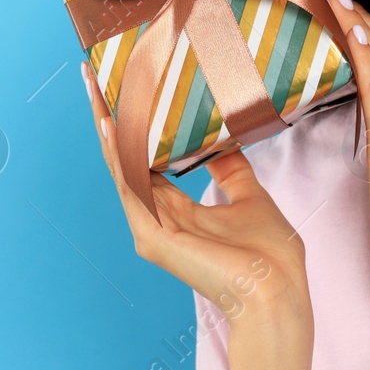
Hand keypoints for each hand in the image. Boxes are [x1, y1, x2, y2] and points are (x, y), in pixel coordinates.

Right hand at [80, 62, 311, 329]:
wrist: (277, 293)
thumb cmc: (270, 257)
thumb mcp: (250, 198)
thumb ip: (232, 171)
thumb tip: (226, 138)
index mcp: (177, 212)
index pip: (144, 161)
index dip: (132, 127)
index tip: (122, 89)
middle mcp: (157, 219)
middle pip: (125, 159)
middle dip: (108, 117)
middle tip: (92, 76)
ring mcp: (151, 229)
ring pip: (122, 167)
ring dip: (106, 126)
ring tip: (94, 88)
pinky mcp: (153, 238)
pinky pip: (131, 187)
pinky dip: (119, 155)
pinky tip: (109, 126)